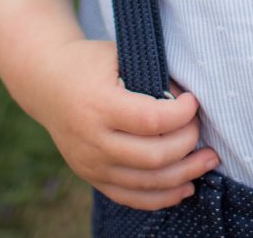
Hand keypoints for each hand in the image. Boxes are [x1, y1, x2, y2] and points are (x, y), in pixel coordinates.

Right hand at [25, 38, 218, 210]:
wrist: (45, 82)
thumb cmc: (87, 63)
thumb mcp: (117, 54)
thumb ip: (151, 75)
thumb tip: (186, 101)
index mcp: (99, 105)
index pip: (152, 120)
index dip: (182, 114)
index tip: (193, 101)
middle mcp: (93, 140)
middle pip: (154, 157)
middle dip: (188, 143)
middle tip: (201, 129)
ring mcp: (91, 164)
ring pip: (147, 183)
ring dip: (185, 175)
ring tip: (208, 161)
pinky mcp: (92, 177)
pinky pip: (132, 197)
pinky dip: (162, 197)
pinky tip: (185, 187)